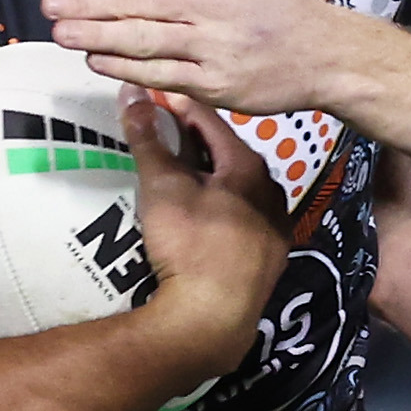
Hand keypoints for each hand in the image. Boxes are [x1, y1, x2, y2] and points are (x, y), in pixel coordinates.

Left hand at [48, 0, 363, 113]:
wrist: (324, 53)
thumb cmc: (277, 7)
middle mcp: (212, 7)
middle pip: (136, 6)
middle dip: (87, 9)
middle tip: (49, 10)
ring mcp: (213, 49)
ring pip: (142, 42)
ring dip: (96, 39)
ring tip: (63, 36)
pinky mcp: (216, 85)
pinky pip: (160, 76)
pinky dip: (125, 70)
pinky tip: (99, 63)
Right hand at [122, 89, 290, 381]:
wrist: (213, 318)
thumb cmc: (189, 243)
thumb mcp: (162, 186)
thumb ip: (148, 139)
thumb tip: (133, 93)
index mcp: (250, 166)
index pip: (210, 122)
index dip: (179, 108)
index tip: (157, 100)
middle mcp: (273, 191)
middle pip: (228, 155)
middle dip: (196, 144)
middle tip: (164, 136)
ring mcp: (276, 227)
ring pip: (240, 190)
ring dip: (212, 179)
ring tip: (182, 177)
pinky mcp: (271, 259)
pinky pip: (244, 221)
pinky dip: (223, 211)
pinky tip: (205, 219)